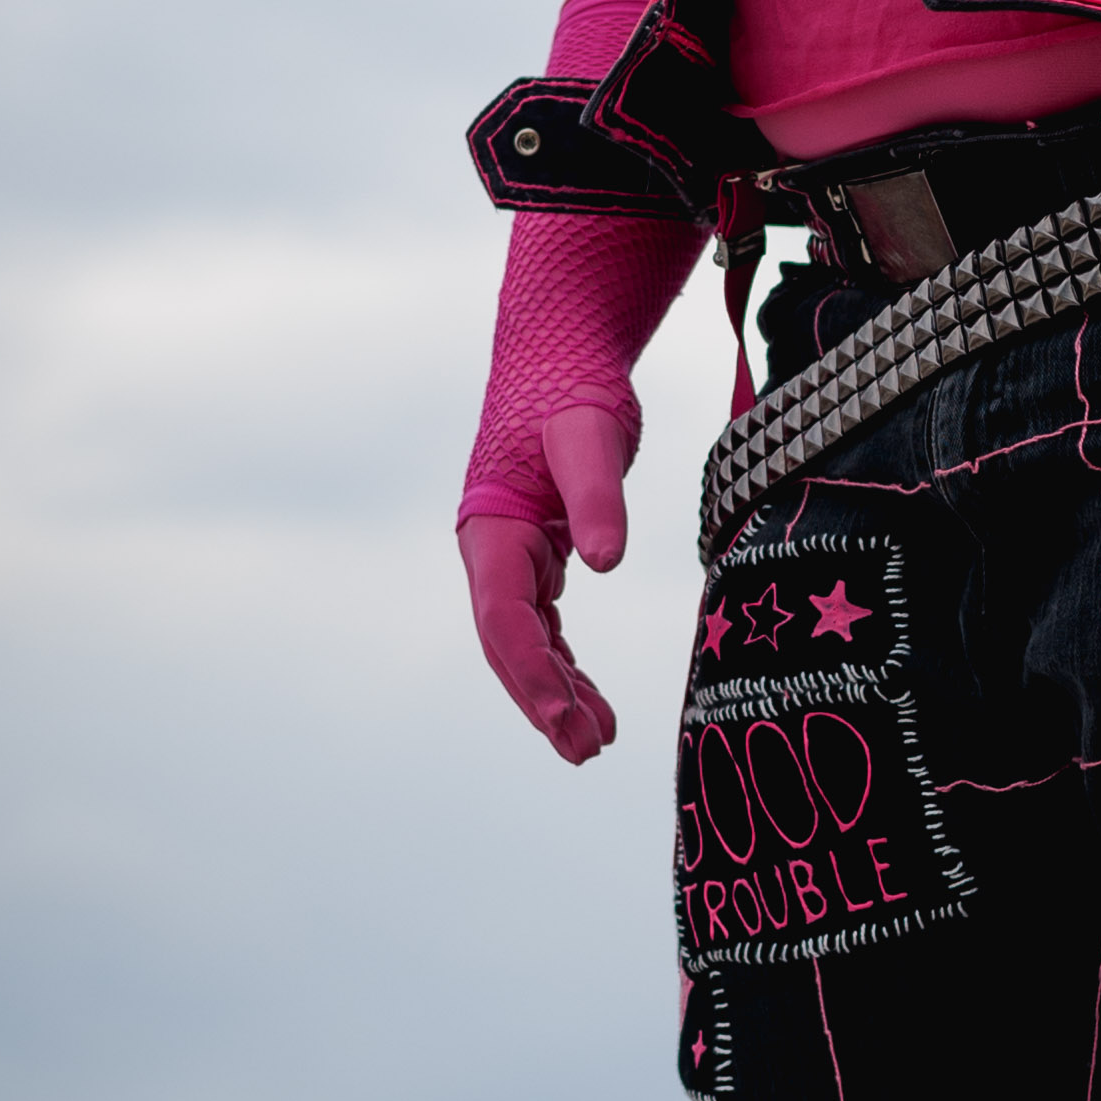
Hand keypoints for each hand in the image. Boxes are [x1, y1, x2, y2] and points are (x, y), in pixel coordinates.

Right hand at [460, 399, 636, 762]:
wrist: (563, 350)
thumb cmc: (572, 387)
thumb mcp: (591, 437)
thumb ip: (599, 496)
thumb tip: (607, 562)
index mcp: (493, 531)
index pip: (504, 620)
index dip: (531, 674)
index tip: (563, 720)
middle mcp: (494, 552)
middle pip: (510, 645)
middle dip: (542, 702)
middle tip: (585, 751)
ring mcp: (514, 557)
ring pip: (528, 644)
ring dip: (556, 694)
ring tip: (595, 742)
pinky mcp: (541, 555)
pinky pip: (547, 627)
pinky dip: (567, 667)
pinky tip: (592, 703)